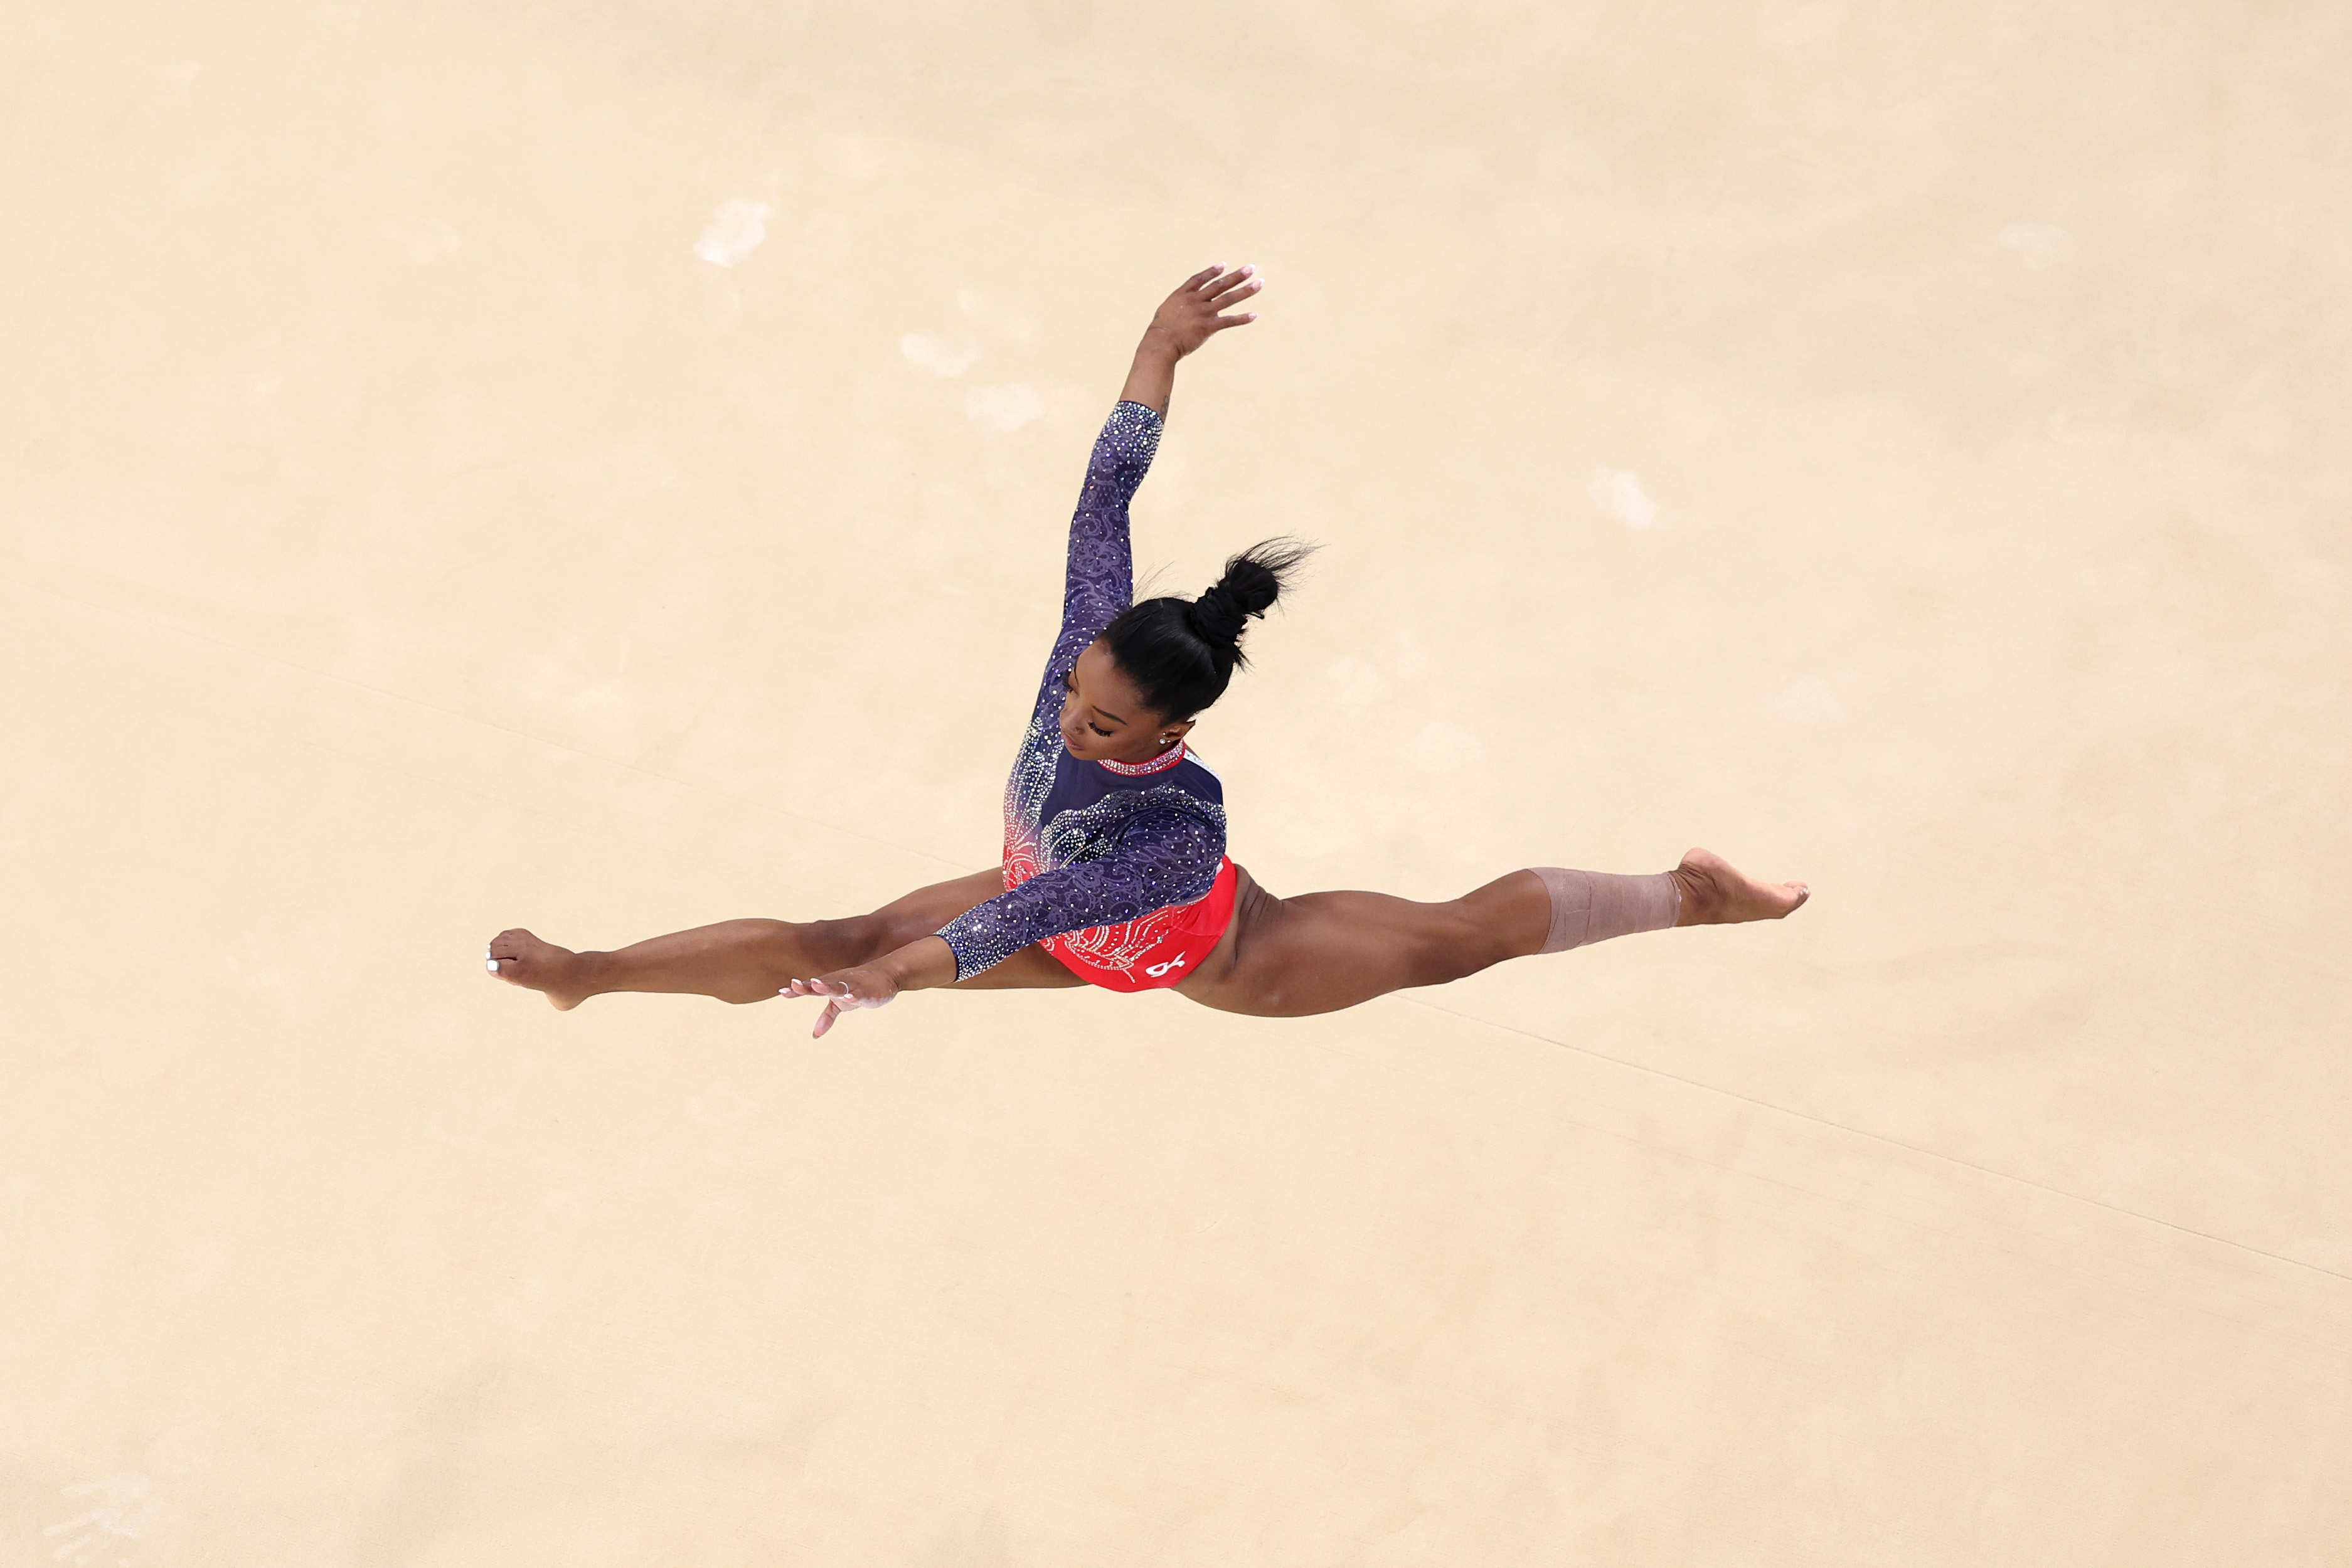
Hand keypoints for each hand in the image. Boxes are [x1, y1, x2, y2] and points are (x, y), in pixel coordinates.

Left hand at [779, 966, 898, 1038]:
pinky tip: (849, 999)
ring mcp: (853, 987)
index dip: (798, 990)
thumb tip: (814, 1035)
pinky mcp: (868, 992)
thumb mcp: (840, 1004)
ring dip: (827, 987)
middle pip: (822, 985)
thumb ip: (827, 1017)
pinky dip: (854, 996)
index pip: (811, 988)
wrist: (886, 975)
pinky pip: (860, 995)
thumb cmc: (858, 987)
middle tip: (794, 984)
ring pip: (839, 986)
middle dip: (808, 986)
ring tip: (817, 986)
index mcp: (830, 985)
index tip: (783, 992)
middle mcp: (839, 983)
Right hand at [1142, 264, 1262, 358]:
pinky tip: (1254, 315)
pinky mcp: (1208, 327)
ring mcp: (1203, 312)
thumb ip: (1179, 306)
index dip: (1212, 271)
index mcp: (1183, 295)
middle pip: (1219, 285)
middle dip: (1236, 276)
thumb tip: (1188, 307)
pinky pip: (1229, 321)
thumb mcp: (1167, 311)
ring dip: (1245, 291)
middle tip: (1251, 268)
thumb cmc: (1161, 330)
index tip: (1224, 265)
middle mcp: (1195, 300)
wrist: (1160, 342)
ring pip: (1228, 299)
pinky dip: (1242, 318)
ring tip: (1259, 284)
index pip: (1200, 279)